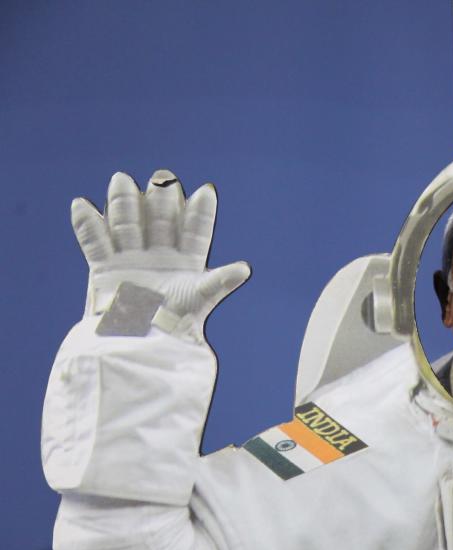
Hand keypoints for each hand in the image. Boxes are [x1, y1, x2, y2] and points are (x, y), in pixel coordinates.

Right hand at [72, 169, 249, 339]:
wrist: (140, 343)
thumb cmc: (175, 323)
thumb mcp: (200, 299)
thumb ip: (220, 281)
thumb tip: (245, 269)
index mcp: (187, 262)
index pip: (196, 231)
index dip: (201, 213)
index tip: (206, 191)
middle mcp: (160, 256)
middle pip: (160, 221)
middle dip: (161, 200)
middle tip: (162, 177)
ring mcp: (132, 259)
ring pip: (128, 225)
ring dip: (124, 203)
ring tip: (121, 180)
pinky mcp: (105, 269)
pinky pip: (94, 242)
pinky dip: (87, 225)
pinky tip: (82, 205)